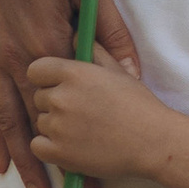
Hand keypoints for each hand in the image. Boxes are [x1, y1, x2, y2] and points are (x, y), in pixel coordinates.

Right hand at [0, 0, 139, 187]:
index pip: (67, 112)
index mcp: (44, 43)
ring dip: (22, 161)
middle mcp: (14, 56)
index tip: (102, 180)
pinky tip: (2, 158)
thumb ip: (112, 32)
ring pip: (7, 121)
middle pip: (35, 128)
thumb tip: (133, 73)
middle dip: (53, 169)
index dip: (83, 152)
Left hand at [26, 54, 166, 187]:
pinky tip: (70, 145)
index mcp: (74, 74)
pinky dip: (49, 147)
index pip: (36, 70)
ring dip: (54, 126)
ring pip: (40, 122)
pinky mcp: (58, 152)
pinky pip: (37, 146)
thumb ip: (94, 51)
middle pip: (38, 97)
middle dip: (54, 103)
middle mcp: (62, 97)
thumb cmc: (138, 105)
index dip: (46, 78)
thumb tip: (76, 35)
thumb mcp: (118, 71)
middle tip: (80, 112)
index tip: (58, 86)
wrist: (153, 142)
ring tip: (83, 130)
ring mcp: (58, 126)